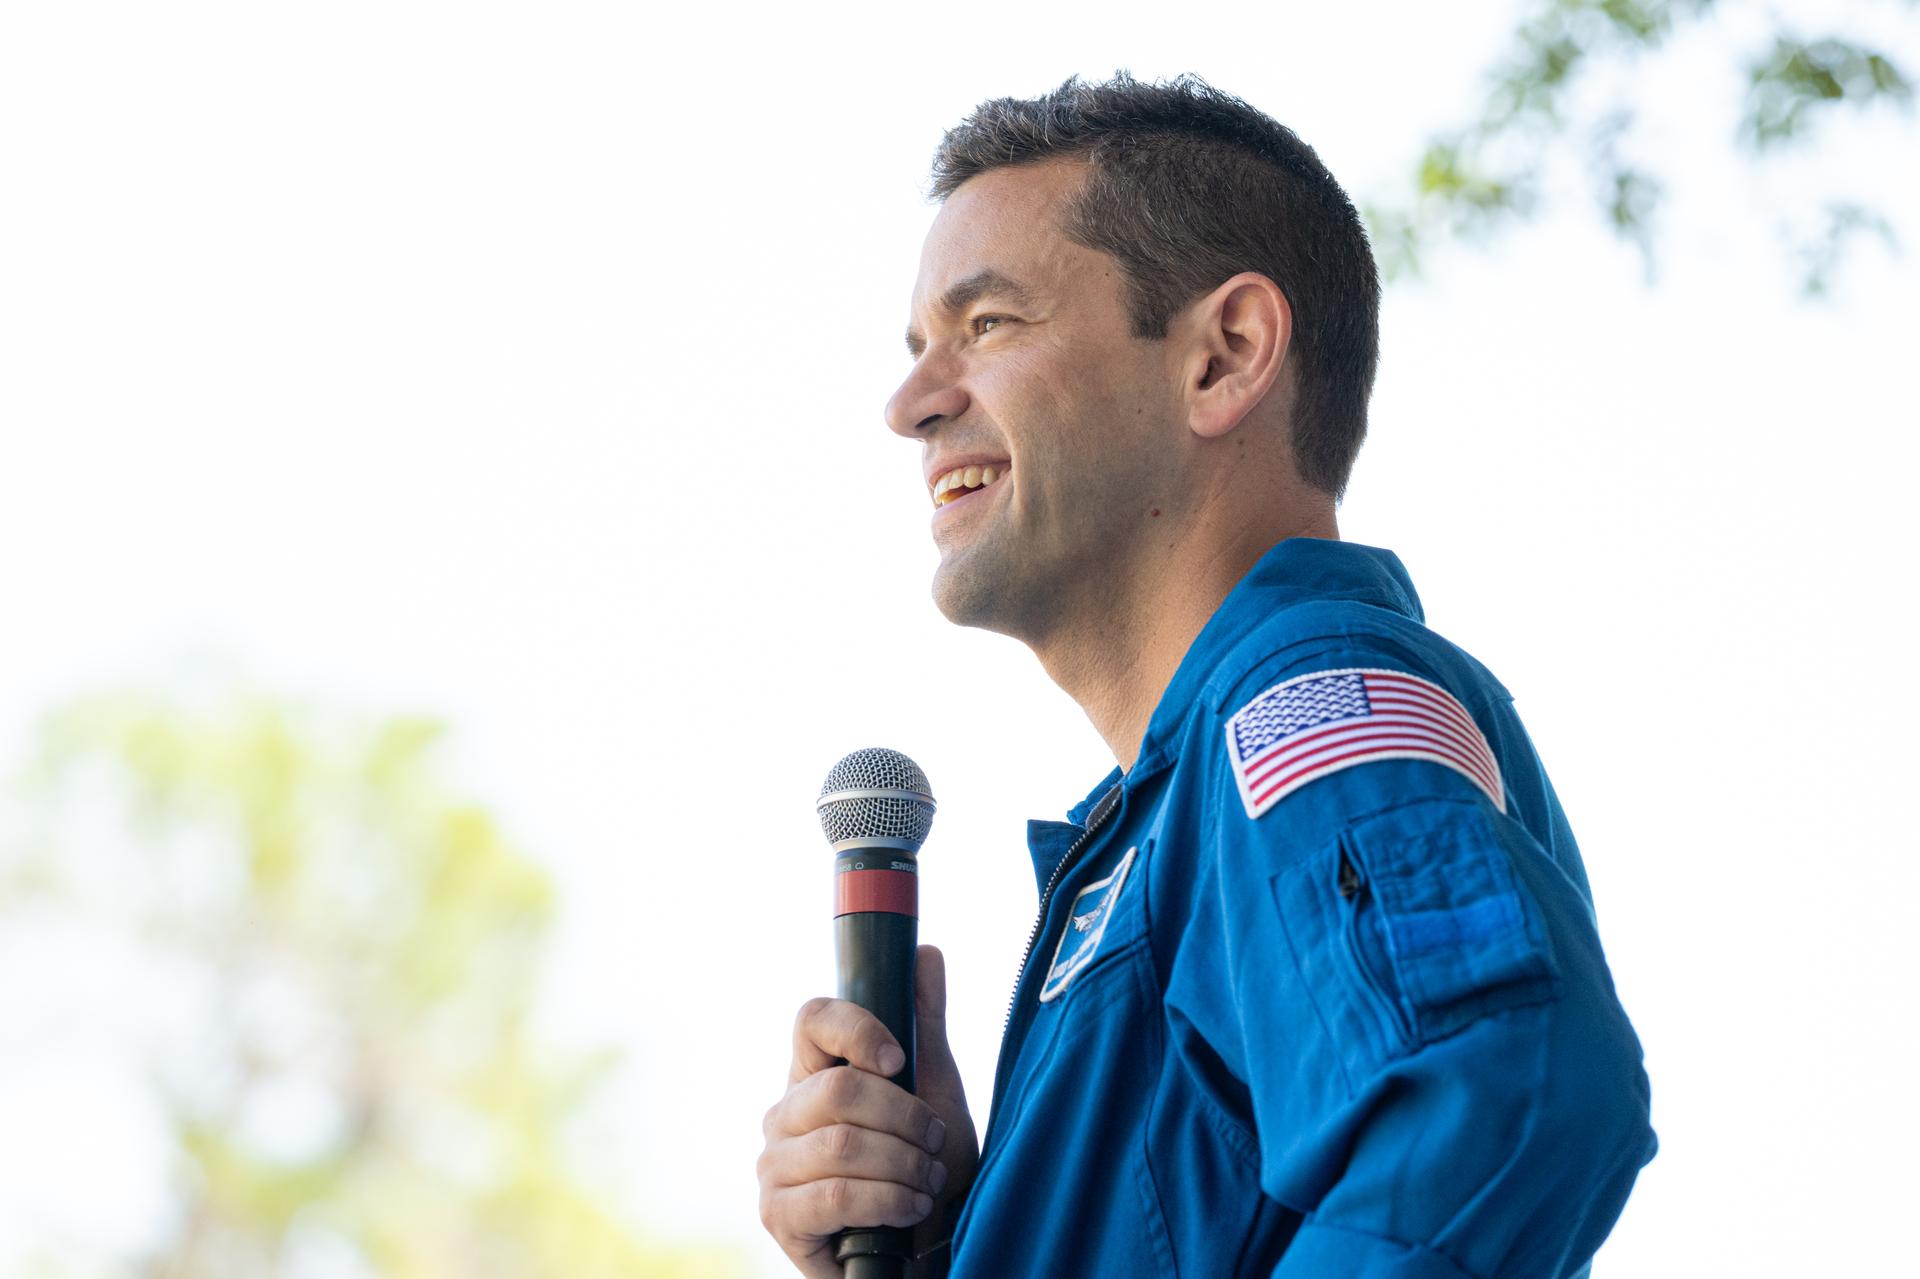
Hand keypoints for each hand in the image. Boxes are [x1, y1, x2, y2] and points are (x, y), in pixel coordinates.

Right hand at [758, 945, 979, 1278]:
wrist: (922, 1250)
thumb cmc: (923, 1169)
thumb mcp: (934, 1093)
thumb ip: (925, 1025)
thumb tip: (926, 953)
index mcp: (814, 1073)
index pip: (812, 1019)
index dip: (858, 1029)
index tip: (900, 1058)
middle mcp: (783, 1112)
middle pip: (839, 1088)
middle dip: (904, 1117)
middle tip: (934, 1142)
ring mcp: (773, 1165)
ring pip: (842, 1144)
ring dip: (904, 1165)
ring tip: (927, 1182)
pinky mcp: (778, 1215)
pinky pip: (836, 1195)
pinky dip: (888, 1200)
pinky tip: (911, 1209)